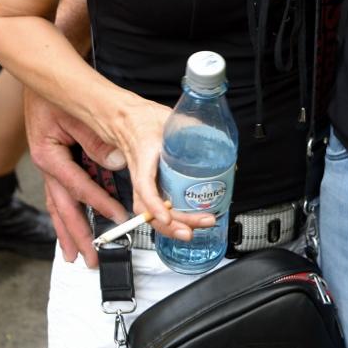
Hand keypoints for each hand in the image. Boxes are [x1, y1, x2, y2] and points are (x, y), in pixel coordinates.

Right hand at [24, 92, 128, 267]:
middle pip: (62, 209)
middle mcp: (46, 167)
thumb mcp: (77, 116)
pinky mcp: (55, 168)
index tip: (118, 218)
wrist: (41, 83)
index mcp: (49, 156)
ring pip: (58, 208)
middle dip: (76, 236)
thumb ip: (96, 141)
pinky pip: (60, 199)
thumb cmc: (56, 97)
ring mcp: (49, 170)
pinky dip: (66, 218)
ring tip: (75, 256)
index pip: (78, 186)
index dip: (98, 203)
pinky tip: (70, 233)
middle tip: (89, 259)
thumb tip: (117, 163)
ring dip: (67, 233)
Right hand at [110, 96, 216, 244]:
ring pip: (152, 213)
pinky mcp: (148, 188)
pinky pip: (156, 209)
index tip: (166, 217)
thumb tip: (220, 142)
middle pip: (151, 208)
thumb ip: (195, 127)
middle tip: (202, 222)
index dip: (155, 205)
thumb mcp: (171, 118)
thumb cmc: (144, 119)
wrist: (126, 120)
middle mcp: (140, 175)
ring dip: (173, 226)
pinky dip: (171, 220)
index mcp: (144, 155)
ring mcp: (143, 184)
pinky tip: (188, 224)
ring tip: (196, 229)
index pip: (145, 186)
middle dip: (175, 223)